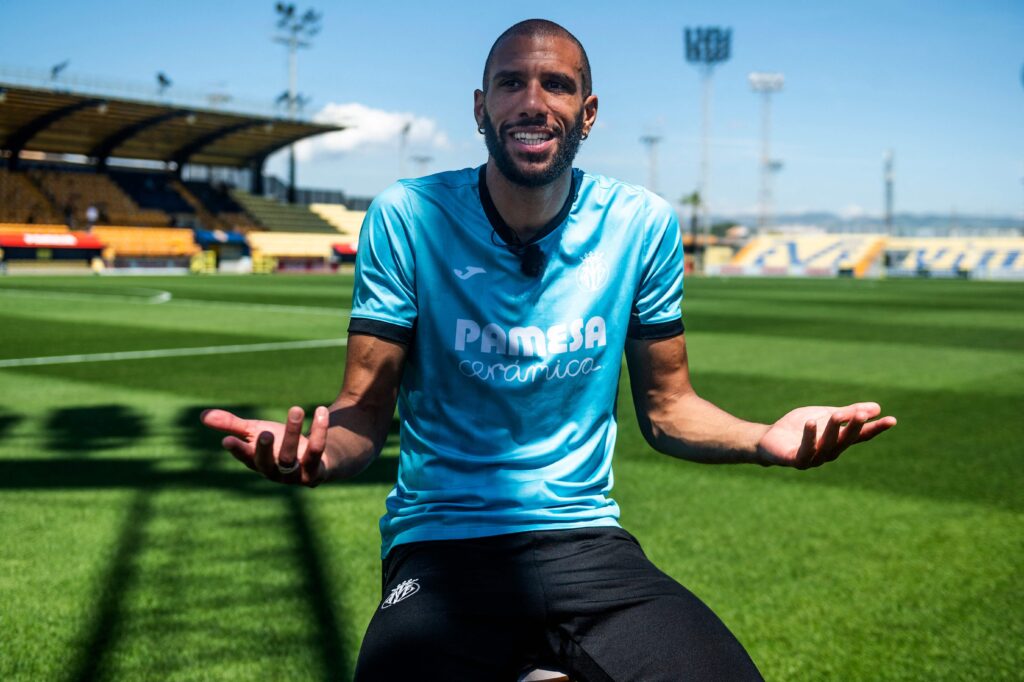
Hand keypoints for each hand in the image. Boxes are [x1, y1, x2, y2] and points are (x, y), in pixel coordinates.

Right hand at [200, 405, 329, 485]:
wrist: (313, 457)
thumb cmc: (278, 443)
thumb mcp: (255, 431)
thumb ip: (232, 424)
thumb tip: (202, 415)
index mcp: (256, 462)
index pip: (244, 457)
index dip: (237, 450)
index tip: (227, 440)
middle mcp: (273, 472)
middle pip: (267, 462)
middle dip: (264, 448)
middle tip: (264, 431)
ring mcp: (294, 475)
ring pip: (291, 456)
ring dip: (292, 432)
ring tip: (296, 409)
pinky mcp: (314, 472)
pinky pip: (316, 451)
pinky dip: (319, 431)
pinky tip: (320, 410)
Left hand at [757, 402, 895, 468]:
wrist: (771, 438)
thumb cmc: (800, 427)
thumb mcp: (827, 416)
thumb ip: (849, 413)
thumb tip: (877, 408)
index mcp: (838, 441)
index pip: (861, 435)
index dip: (876, 428)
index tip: (892, 419)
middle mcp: (829, 452)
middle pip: (845, 441)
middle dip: (854, 428)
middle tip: (862, 414)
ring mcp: (813, 458)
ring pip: (827, 445)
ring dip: (833, 430)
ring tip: (838, 414)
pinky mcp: (795, 460)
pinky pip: (804, 451)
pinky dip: (809, 437)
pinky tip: (811, 423)